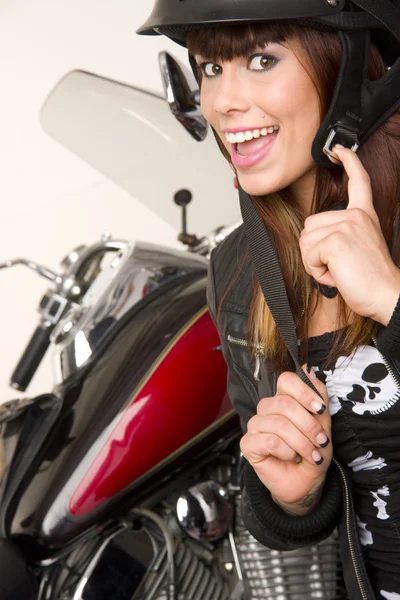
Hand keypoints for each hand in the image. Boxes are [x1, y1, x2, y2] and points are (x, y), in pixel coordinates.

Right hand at [240, 367, 331, 513]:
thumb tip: (308, 370)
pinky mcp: (248, 443)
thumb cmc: (313, 452)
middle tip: (321, 442)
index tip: (320, 409)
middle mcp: (266, 408)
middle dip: (309, 426)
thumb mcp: (323, 423)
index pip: (286, 380)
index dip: (304, 392)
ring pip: (279, 424)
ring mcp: (255, 425)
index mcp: (283, 399)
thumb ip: (317, 396)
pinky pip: (269, 441)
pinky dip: (287, 451)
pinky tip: (292, 458)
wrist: (306, 482)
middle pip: (285, 404)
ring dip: (301, 442)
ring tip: (312, 454)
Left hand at [299, 146, 399, 324]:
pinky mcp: (335, 240)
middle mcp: (356, 216)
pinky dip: (317, 271)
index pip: (358, 182)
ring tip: (340, 270)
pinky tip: (337, 275)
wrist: (386, 295)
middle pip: (310, 225)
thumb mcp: (357, 247)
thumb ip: (340, 234)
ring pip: (305, 241)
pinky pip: (308, 256)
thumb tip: (315, 236)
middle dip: (315, 250)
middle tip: (340, 264)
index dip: (349, 162)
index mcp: (363, 215)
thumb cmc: (371, 278)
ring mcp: (346, 226)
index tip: (339, 149)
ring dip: (315, 262)